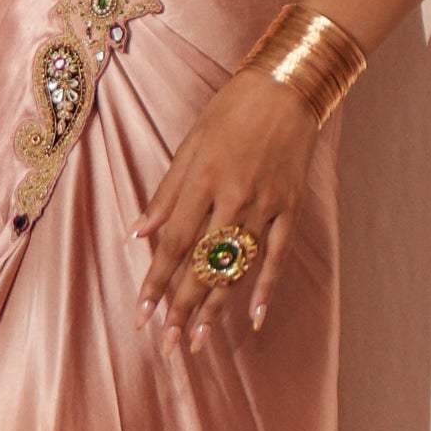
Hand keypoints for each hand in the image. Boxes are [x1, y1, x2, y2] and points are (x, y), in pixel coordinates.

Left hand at [134, 66, 321, 348]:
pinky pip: (278, 255)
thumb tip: (138, 234)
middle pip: (203, 264)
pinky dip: (266, 287)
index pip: (174, 244)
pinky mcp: (291, 207)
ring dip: (215, 307)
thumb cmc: (232, 109)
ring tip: (197, 340)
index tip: (141, 314)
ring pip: (237, 267)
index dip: (156, 282)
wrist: (288, 85)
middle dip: (180, 307)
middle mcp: (233, 198)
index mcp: (203, 180)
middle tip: (166, 344)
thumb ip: (166, 193)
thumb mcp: (190, 143)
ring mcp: (266, 206)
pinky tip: (253, 317)